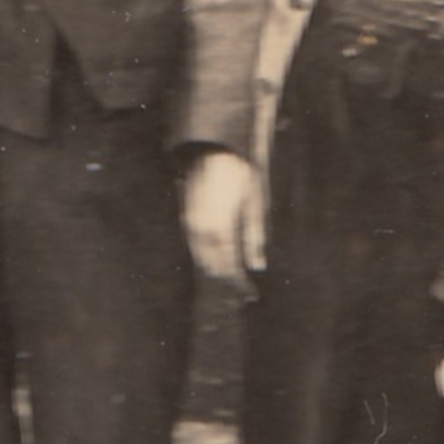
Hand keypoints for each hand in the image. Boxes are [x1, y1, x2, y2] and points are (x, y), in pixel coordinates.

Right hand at [181, 149, 265, 294]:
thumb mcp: (254, 203)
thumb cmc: (239, 174)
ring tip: (231, 280)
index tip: (249, 294)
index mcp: (220, 227)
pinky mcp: (186, 216)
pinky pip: (194, 245)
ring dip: (216, 270)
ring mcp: (190, 223)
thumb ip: (254, 236)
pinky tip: (216, 260)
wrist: (213, 150)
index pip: (228, 265)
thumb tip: (258, 265)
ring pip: (200, 257)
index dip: (238, 283)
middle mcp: (201, 229)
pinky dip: (205, 256)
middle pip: (212, 265)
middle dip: (227, 280)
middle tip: (242, 292)